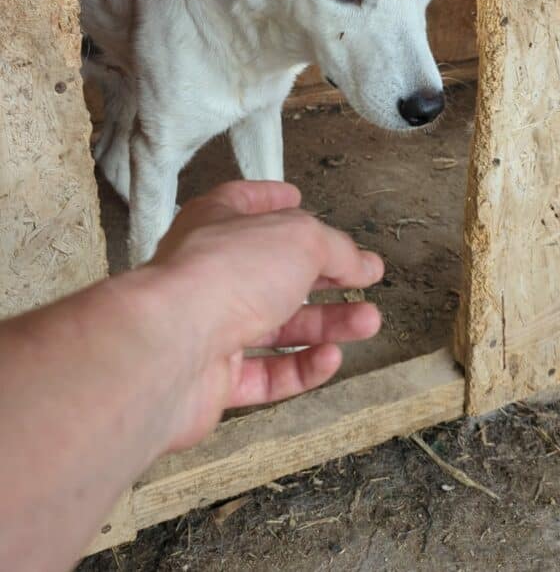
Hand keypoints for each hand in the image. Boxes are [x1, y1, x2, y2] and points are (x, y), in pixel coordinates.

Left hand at [149, 181, 383, 451]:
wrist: (172, 347)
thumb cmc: (225, 273)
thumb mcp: (300, 239)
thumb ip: (336, 249)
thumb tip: (362, 263)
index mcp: (217, 223)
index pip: (246, 203)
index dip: (273, 200)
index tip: (299, 199)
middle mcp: (210, 272)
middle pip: (273, 272)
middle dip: (324, 277)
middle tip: (363, 280)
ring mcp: (209, 327)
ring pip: (275, 326)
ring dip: (324, 324)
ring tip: (368, 321)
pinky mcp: (213, 380)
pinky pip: (265, 375)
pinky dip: (300, 367)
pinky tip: (331, 358)